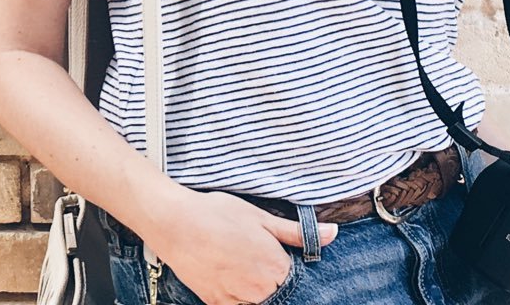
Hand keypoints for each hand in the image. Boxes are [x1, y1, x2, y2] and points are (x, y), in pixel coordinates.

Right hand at [150, 190, 337, 304]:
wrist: (176, 224)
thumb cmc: (219, 214)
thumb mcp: (261, 217)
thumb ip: (297, 232)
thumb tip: (333, 233)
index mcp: (275, 268)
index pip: (297, 282)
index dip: (293, 271)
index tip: (283, 259)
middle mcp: (259, 291)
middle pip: (277, 295)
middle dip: (275, 282)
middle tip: (255, 258)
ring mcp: (236, 300)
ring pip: (257, 302)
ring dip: (257, 290)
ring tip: (242, 263)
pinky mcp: (216, 304)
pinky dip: (239, 295)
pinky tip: (230, 272)